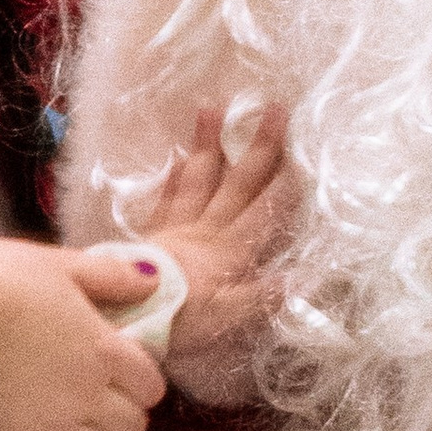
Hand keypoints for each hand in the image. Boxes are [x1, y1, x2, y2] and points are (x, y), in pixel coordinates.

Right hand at [0, 235, 164, 430]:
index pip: (151, 386)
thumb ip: (108, 275)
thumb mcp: (56, 264)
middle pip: (130, 429)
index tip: (119, 374)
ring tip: (58, 429)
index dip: (140, 382)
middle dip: (117, 417)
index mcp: (104, 351)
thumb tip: (152, 282)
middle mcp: (87, 398)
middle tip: (89, 402)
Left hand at [143, 102, 295, 396]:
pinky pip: (164, 198)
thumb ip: (265, 297)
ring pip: (197, 179)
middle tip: (274, 107)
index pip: (265, 209)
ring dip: (208, 145)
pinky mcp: (149, 236)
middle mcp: (205, 231)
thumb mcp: (228, 319)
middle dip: (258, 147)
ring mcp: (175, 229)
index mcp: (230, 251)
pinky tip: (176, 157)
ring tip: (212, 107)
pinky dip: (173, 176)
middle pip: (236, 183)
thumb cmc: (178, 323)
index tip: (304, 145)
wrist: (123, 320)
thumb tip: (308, 276)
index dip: (287, 179)